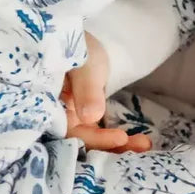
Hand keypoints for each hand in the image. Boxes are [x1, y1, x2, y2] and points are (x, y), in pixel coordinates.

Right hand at [62, 32, 150, 153]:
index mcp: (50, 108)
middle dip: (110, 149)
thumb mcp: (85, 65)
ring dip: (117, 147)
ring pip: (92, 142)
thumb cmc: (80, 49)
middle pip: (81, 143)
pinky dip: (115, 141)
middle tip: (141, 147)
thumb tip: (91, 117)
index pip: (69, 133)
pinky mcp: (82, 120)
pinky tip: (137, 142)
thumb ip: (86, 89)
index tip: (120, 138)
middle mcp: (57, 119)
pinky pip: (97, 136)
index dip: (93, 140)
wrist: (84, 44)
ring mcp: (70, 121)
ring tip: (144, 145)